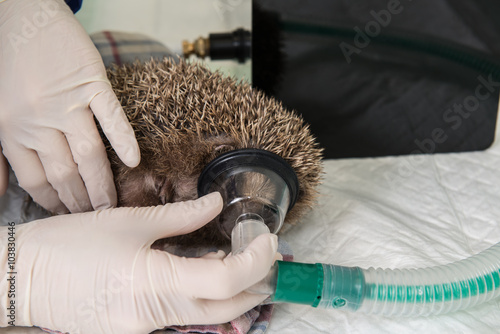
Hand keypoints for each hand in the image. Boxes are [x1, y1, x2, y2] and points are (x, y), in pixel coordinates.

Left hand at [0, 0, 139, 213]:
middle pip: (64, 174)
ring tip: (114, 205)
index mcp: (10, 130)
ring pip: (88, 154)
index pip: (36, 181)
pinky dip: (124, 138)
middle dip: (81, 202)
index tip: (69, 215)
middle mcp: (37, 121)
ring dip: (103, 183)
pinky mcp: (92, 83)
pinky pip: (111, 117)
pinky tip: (134, 159)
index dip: (54, 203)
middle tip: (96, 218)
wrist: (21, 15)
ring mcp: (67, 103)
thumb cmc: (8, 64)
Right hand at [0, 193, 278, 333]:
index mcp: (153, 282)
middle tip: (269, 258)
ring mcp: (143, 330)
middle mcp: (153, 316)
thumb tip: (216, 203)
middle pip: (225, 309)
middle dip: (257, 286)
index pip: (225, 280)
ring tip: (245, 262)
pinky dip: (202, 297)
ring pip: (205, 316)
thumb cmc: (70, 244)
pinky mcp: (134, 331)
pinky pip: (180, 316)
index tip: (268, 241)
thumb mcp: (130, 221)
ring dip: (233, 293)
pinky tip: (205, 274)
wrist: (21, 277)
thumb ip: (181, 216)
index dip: (255, 262)